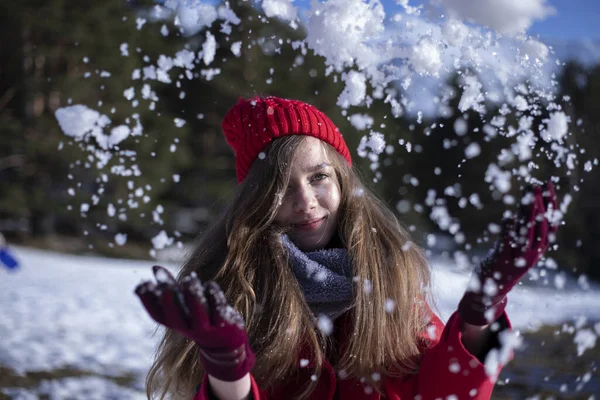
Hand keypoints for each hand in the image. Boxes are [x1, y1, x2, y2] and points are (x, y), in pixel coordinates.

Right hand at [135, 265, 254, 381]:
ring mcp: (206, 328)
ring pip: (199, 316)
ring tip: (189, 280)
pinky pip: (219, 311)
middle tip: (165, 287)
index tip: (142, 285)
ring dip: (193, 299)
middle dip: (169, 303)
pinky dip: (214, 297)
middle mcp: (188, 328)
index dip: (148, 302)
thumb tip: (155, 267)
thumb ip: (170, 286)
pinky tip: (210, 284)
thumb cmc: (199, 316)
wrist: (225, 342)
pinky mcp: (224, 324)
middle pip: (175, 318)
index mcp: (175, 322)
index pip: (157, 315)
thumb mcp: (184, 304)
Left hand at [458, 182, 558, 325]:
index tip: (548, 184)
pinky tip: (509, 216)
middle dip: (541, 203)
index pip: (551, 222)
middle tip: (537, 184)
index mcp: (539, 248)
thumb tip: (526, 204)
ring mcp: (518, 257)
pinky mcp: (502, 260)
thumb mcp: (518, 245)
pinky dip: (509, 230)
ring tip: (528, 194)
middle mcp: (533, 253)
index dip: (551, 203)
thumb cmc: (503, 262)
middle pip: (541, 225)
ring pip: (527, 232)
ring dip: (528, 212)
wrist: (490, 289)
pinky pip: (507, 243)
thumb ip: (523, 228)